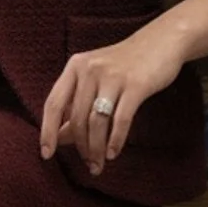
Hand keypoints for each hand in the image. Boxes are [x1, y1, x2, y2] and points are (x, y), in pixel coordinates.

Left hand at [39, 27, 186, 176]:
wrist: (161, 41)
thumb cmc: (124, 65)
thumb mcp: (95, 79)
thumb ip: (77, 104)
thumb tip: (59, 137)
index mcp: (75, 67)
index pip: (53, 103)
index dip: (47, 130)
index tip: (46, 154)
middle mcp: (89, 70)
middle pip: (77, 117)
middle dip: (80, 146)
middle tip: (87, 164)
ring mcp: (112, 77)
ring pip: (96, 121)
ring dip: (95, 148)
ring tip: (98, 164)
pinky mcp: (135, 85)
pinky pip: (120, 119)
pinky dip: (115, 140)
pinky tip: (112, 153)